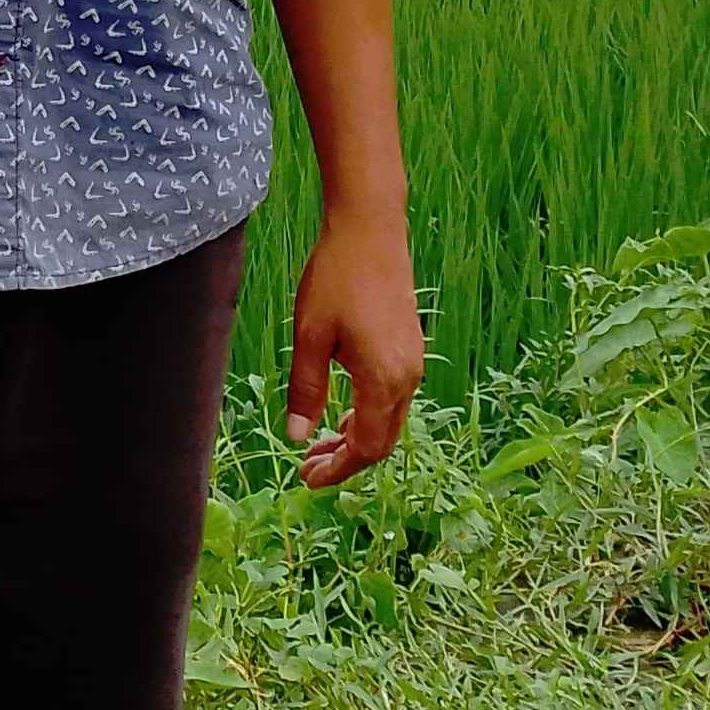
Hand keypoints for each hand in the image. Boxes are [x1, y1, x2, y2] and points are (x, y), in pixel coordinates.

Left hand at [284, 207, 421, 487]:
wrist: (370, 230)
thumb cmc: (336, 279)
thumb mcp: (309, 338)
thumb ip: (305, 391)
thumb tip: (297, 437)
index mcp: (383, 380)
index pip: (366, 447)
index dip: (338, 470)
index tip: (307, 479)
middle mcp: (407, 377)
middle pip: (382, 441)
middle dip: (346, 459)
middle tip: (307, 467)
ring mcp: (412, 362)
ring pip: (388, 420)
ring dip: (356, 437)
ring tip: (318, 443)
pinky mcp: (409, 347)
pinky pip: (393, 398)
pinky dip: (367, 414)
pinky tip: (340, 411)